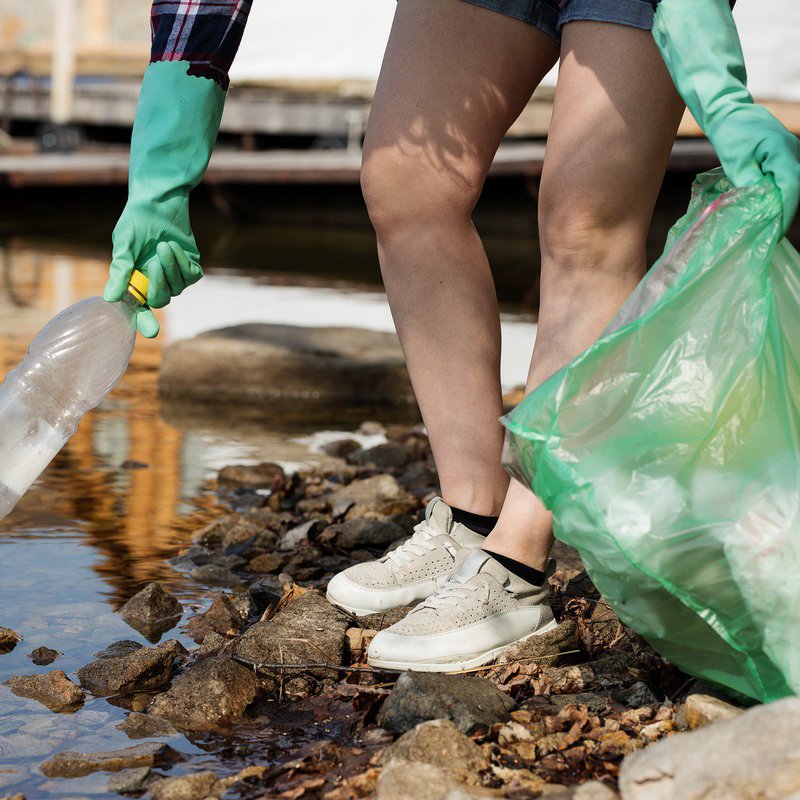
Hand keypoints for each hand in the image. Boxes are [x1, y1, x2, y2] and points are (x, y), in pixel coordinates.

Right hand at [103, 198, 202, 337]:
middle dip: (159, 285)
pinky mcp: (191, 267)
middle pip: (161, 300)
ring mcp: (176, 276)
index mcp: (137, 282)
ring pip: (177, 287)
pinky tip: (173, 246)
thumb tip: (111, 298)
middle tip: (153, 263)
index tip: (151, 332)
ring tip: (162, 245)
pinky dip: (182, 261)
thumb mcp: (124, 245)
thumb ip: (121, 271)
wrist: (157, 202)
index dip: (145, 321)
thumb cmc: (135, 223)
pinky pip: (191, 275)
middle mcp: (156, 282)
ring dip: (170, 267)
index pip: (140, 308)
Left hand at [714, 104, 799, 235]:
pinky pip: (787, 178)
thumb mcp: (736, 163)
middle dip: (784, 213)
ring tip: (767, 225)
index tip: (774, 233)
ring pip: (793, 185)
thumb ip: (749, 185)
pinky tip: (766, 207)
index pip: (791, 188)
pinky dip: (779, 194)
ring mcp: (793, 153)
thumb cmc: (731, 133)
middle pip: (795, 189)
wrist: (730, 111)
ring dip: (782, 205)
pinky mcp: (786, 156)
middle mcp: (794, 152)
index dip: (785, 213)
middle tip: (768, 235)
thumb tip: (759, 207)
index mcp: (783, 152)